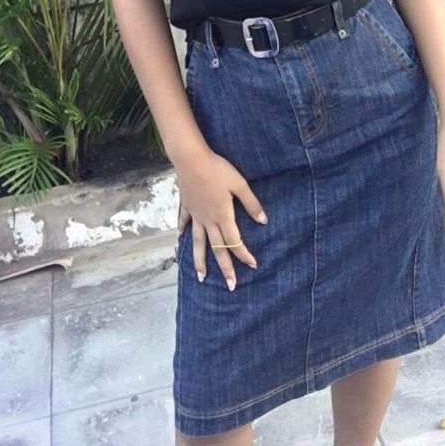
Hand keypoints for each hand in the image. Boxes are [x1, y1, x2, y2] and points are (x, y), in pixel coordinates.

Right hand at [175, 150, 267, 289]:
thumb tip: (264, 221)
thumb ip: (251, 204)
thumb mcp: (239, 184)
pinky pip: (184, 222)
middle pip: (217, 249)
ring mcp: (195, 214)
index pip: (235, 242)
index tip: (253, 265)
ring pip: (197, 243)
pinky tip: (180, 238)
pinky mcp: (186, 205)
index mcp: (223, 216)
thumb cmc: (218, 169)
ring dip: (200, 261)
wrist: (191, 159)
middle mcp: (208, 220)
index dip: (245, 255)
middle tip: (230, 286)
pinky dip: (182, 231)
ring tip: (201, 278)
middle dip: (225, 269)